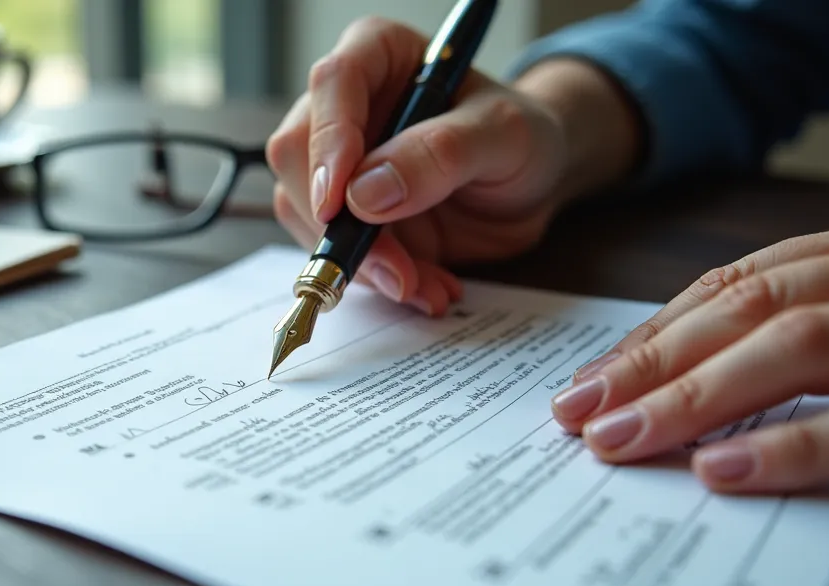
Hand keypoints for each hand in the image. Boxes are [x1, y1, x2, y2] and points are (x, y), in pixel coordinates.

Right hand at [265, 17, 572, 315]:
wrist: (530, 185)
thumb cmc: (522, 138)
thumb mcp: (504, 136)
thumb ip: (442, 154)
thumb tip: (365, 193)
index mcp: (378, 55)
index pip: (334, 84)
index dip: (329, 143)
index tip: (340, 204)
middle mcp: (343, 105)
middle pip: (298, 155)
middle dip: (340, 226)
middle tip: (396, 272)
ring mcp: (336, 163)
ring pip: (306, 212)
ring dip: (361, 265)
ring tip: (427, 285)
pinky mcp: (342, 214)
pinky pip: (332, 250)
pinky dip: (374, 280)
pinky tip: (423, 286)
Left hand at [550, 207, 828, 493]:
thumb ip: (816, 338)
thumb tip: (696, 387)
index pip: (746, 284)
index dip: (661, 333)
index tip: (590, 379)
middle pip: (752, 306)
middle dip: (654, 362)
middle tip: (576, 412)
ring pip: (798, 341)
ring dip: (695, 394)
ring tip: (618, 438)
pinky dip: (794, 446)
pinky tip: (718, 469)